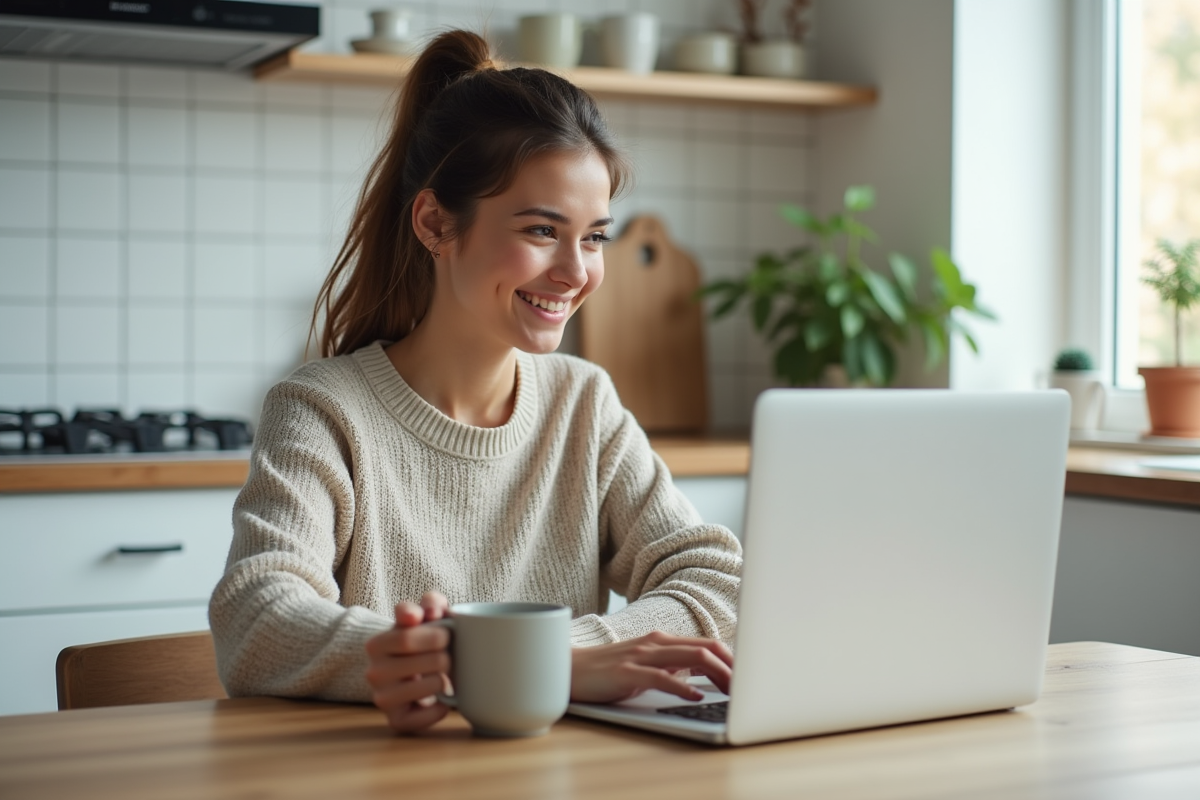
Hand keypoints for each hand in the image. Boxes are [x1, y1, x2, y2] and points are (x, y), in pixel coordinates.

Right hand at [364, 591, 451, 732]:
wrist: (413, 670)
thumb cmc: (423, 638)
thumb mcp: (426, 614)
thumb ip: (430, 602)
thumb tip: (430, 612)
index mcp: (377, 644)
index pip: (406, 639)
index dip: (436, 636)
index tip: (447, 635)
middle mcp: (373, 672)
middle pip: (426, 662)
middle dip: (446, 657)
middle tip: (448, 656)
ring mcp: (382, 698)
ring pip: (432, 687)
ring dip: (446, 680)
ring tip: (442, 676)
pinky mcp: (396, 720)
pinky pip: (424, 718)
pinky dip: (441, 708)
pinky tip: (440, 700)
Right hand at [570, 631, 733, 703]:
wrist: (568, 669)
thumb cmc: (608, 670)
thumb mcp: (646, 666)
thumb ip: (672, 666)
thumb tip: (701, 677)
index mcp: (663, 640)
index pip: (708, 645)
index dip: (732, 660)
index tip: (749, 679)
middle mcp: (656, 642)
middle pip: (706, 649)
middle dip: (733, 668)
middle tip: (749, 688)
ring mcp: (642, 655)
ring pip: (691, 658)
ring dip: (717, 675)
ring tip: (732, 692)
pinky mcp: (627, 671)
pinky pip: (662, 677)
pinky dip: (683, 688)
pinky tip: (696, 698)